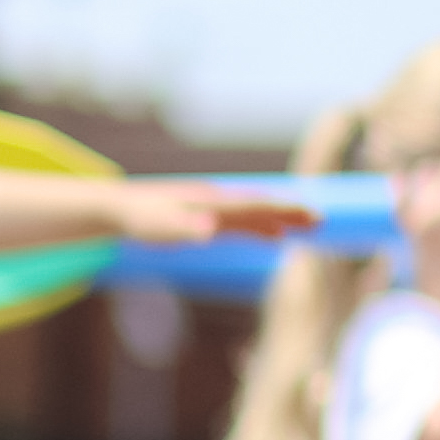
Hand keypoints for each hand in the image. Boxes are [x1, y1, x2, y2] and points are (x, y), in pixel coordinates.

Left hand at [116, 179, 321, 243]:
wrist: (119, 207)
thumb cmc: (139, 219)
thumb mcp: (158, 228)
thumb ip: (184, 230)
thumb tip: (212, 230)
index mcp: (211, 203)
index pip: (254, 206)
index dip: (283, 211)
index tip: (310, 215)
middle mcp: (217, 202)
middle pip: (260, 206)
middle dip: (290, 213)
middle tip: (320, 220)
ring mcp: (213, 209)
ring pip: (254, 213)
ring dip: (281, 220)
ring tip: (309, 227)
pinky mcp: (206, 218)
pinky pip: (241, 223)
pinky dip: (261, 228)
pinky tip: (274, 238)